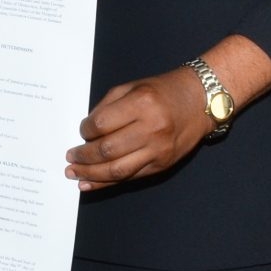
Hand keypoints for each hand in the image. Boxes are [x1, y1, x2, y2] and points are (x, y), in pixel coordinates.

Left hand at [65, 66, 211, 191]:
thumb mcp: (132, 87)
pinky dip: (107, 183)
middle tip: (69, 157)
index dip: (85, 130)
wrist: (201, 101)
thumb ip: (106, 106)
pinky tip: (90, 183)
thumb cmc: (163, 91)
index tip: (81, 131)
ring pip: (117, 170)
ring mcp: (158, 150)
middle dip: (83, 156)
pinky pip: (130, 177)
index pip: (102, 124)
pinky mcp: (162, 165)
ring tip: (74, 173)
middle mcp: (151, 129)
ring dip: (90, 174)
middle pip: (107, 150)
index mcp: (141, 104)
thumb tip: (86, 131)